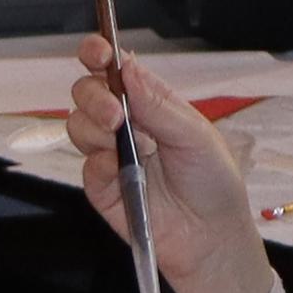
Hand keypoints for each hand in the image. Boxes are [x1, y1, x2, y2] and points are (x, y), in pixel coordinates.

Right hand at [66, 43, 271, 292]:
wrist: (211, 240)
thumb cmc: (214, 184)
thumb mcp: (196, 137)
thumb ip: (158, 104)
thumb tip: (128, 67)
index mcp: (151, 103)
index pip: (116, 69)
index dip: (99, 53)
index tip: (97, 52)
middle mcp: (126, 125)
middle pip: (87, 92)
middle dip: (93, 95)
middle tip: (113, 113)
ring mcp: (111, 155)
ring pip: (77, 125)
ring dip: (92, 127)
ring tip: (118, 139)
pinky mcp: (102, 188)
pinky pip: (85, 168)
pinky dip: (98, 165)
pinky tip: (118, 171)